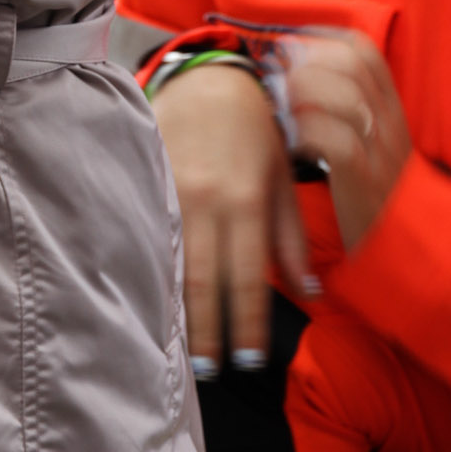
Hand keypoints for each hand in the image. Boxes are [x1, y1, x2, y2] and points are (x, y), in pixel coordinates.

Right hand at [151, 63, 313, 373]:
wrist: (207, 81)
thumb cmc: (254, 133)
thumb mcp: (282, 181)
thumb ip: (291, 239)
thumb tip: (309, 293)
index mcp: (246, 203)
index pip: (247, 278)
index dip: (247, 324)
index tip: (248, 360)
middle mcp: (206, 201)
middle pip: (205, 280)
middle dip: (206, 330)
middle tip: (207, 370)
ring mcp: (167, 191)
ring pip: (168, 260)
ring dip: (173, 306)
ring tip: (171, 344)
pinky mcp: (141, 181)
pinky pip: (142, 232)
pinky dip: (144, 266)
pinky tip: (141, 292)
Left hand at [282, 30, 410, 250]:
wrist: (403, 246)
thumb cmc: (374, 193)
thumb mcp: (370, 145)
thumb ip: (344, 112)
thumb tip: (298, 77)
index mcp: (389, 110)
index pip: (364, 51)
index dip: (324, 38)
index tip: (293, 43)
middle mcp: (388, 123)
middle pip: (350, 65)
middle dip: (307, 62)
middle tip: (279, 75)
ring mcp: (378, 150)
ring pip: (344, 95)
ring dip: (303, 93)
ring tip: (281, 107)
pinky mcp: (363, 180)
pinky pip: (334, 140)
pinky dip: (305, 134)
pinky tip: (290, 144)